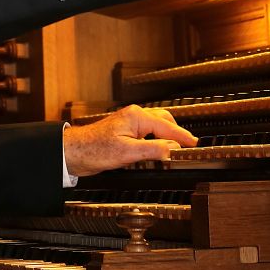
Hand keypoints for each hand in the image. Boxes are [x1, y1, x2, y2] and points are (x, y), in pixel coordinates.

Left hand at [62, 104, 196, 176]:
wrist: (75, 152)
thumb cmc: (95, 149)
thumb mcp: (127, 153)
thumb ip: (152, 150)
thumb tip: (172, 149)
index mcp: (137, 117)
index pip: (167, 127)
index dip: (182, 137)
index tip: (195, 144)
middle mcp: (134, 116)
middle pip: (163, 120)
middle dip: (177, 131)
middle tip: (189, 145)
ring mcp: (129, 123)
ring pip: (155, 125)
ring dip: (167, 134)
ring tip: (178, 146)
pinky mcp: (124, 132)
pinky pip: (147, 131)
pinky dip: (157, 137)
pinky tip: (158, 147)